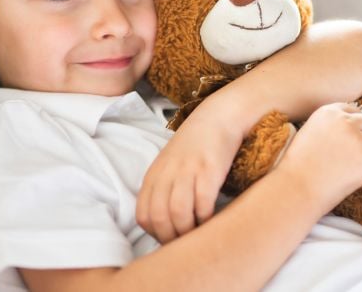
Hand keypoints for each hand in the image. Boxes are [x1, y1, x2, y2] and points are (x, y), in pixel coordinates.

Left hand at [136, 106, 242, 243]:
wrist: (218, 118)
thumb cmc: (195, 146)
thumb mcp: (170, 166)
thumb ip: (162, 190)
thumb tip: (165, 224)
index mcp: (154, 175)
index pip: (143, 215)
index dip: (155, 233)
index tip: (170, 239)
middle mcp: (167, 174)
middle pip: (159, 219)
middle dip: (172, 238)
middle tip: (187, 242)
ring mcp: (187, 172)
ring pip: (178, 214)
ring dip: (189, 231)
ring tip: (200, 233)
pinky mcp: (208, 171)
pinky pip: (202, 204)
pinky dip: (206, 218)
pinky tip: (212, 218)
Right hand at [274, 102, 361, 212]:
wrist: (296, 188)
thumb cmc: (298, 164)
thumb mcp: (309, 131)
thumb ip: (330, 124)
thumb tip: (352, 127)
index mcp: (330, 112)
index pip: (354, 111)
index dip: (354, 126)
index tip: (349, 139)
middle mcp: (346, 122)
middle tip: (350, 156)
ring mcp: (360, 141)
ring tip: (350, 168)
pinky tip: (355, 178)